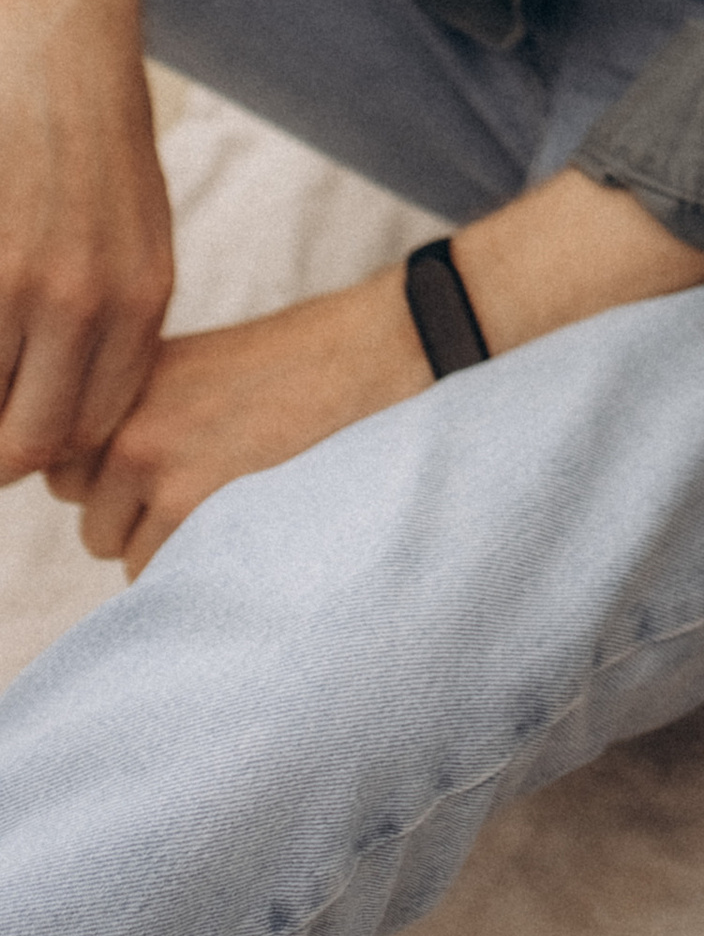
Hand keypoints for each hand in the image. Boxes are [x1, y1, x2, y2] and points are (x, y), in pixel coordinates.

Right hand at [0, 0, 175, 479]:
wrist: (59, 24)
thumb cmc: (89, 124)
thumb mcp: (132, 224)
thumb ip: (110, 314)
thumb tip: (65, 403)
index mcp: (138, 302)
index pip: (83, 434)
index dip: (35, 442)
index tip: (8, 416)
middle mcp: (86, 306)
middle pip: (22, 447)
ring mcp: (22, 282)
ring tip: (0, 319)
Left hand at [51, 169, 703, 574]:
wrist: (400, 353)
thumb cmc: (316, 365)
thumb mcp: (206, 368)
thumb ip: (143, 418)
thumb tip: (95, 488)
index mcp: (130, 384)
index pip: (70, 470)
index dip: (123, 476)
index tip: (180, 462)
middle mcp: (130, 430)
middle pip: (94, 521)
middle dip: (143, 516)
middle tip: (228, 479)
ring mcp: (164, 477)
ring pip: (132, 560)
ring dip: (180, 547)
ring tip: (256, 500)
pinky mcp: (206, 519)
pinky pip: (176, 582)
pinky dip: (217, 569)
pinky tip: (269, 525)